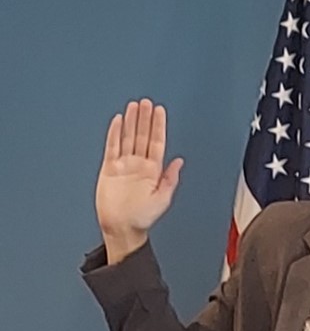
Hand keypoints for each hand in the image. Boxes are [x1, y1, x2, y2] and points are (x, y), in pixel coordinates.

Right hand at [95, 99, 183, 262]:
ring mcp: (124, 165)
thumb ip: (170, 179)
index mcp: (153, 170)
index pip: (156, 142)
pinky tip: (117, 121)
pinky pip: (111, 147)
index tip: (159, 111)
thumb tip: (179, 161)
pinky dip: (114, 134)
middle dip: (144, 119)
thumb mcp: (162, 199)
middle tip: (146, 102)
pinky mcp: (109, 169)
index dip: (158, 126)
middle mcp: (139, 164)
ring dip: (130, 122)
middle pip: (141, 136)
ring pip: (127, 138)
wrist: (122, 228)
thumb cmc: (143, 217)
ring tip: (133, 106)